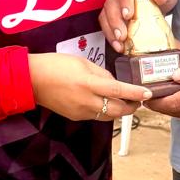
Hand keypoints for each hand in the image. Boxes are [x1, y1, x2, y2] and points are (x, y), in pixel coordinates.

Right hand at [28, 52, 150, 121]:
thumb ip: (101, 73)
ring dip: (119, 110)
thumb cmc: (55, 65)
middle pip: (117, 110)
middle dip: (131, 106)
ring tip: (125, 101)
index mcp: (88, 84)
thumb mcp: (82, 62)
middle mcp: (86, 101)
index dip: (135, 93)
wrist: (31, 80)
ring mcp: (80, 112)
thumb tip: (114, 82)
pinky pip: (96, 116)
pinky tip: (105, 102)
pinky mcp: (75, 116)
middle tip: (139, 100)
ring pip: (108, 116)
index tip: (148, 94)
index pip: (118, 90)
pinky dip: (105, 110)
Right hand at [99, 0, 178, 54]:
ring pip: (106, 16)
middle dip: (115, 21)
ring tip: (120, 43)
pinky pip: (106, 26)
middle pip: (111, 4)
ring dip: (111, 31)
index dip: (124, 2)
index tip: (128, 15)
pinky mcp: (112, 16)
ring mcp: (113, 3)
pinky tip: (119, 46)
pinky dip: (111, 37)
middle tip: (122, 35)